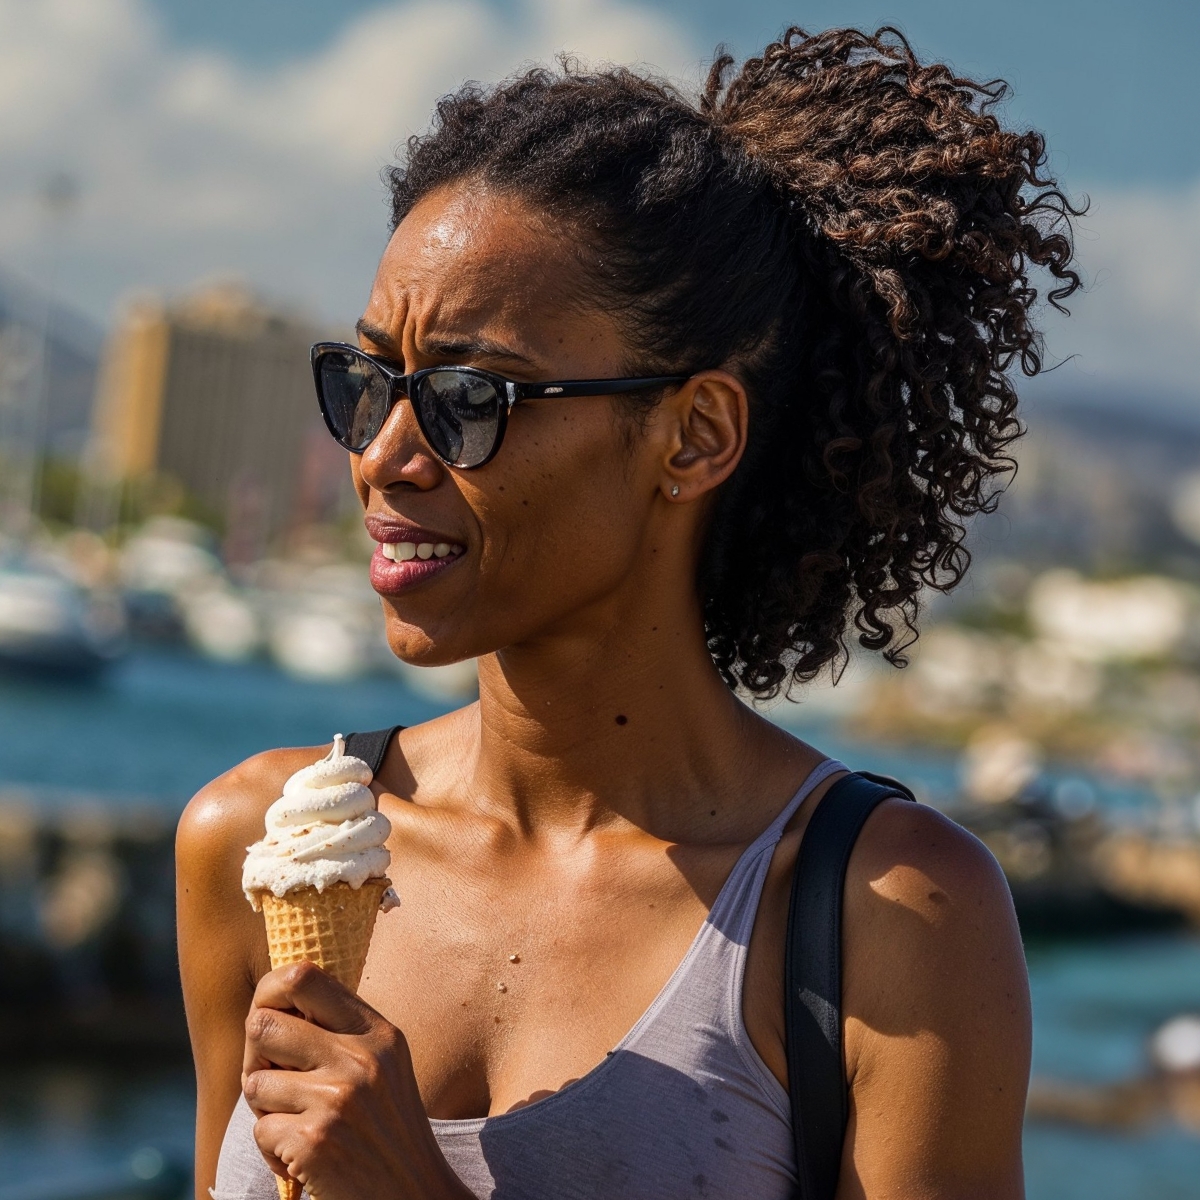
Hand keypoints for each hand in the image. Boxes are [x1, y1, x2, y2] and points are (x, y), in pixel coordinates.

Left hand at [242, 962, 471, 1199]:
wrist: (414, 1194)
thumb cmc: (388, 1130)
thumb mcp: (383, 1065)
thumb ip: (341, 1029)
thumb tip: (271, 1000)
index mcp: (377, 1031)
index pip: (302, 976)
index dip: (268, 992)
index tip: (268, 1017)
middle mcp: (360, 1057)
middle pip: (261, 1024)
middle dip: (256, 1057)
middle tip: (277, 1082)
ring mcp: (337, 1099)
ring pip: (254, 1081)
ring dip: (266, 1109)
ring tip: (299, 1124)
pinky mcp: (314, 1142)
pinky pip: (260, 1130)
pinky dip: (273, 1151)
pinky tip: (305, 1159)